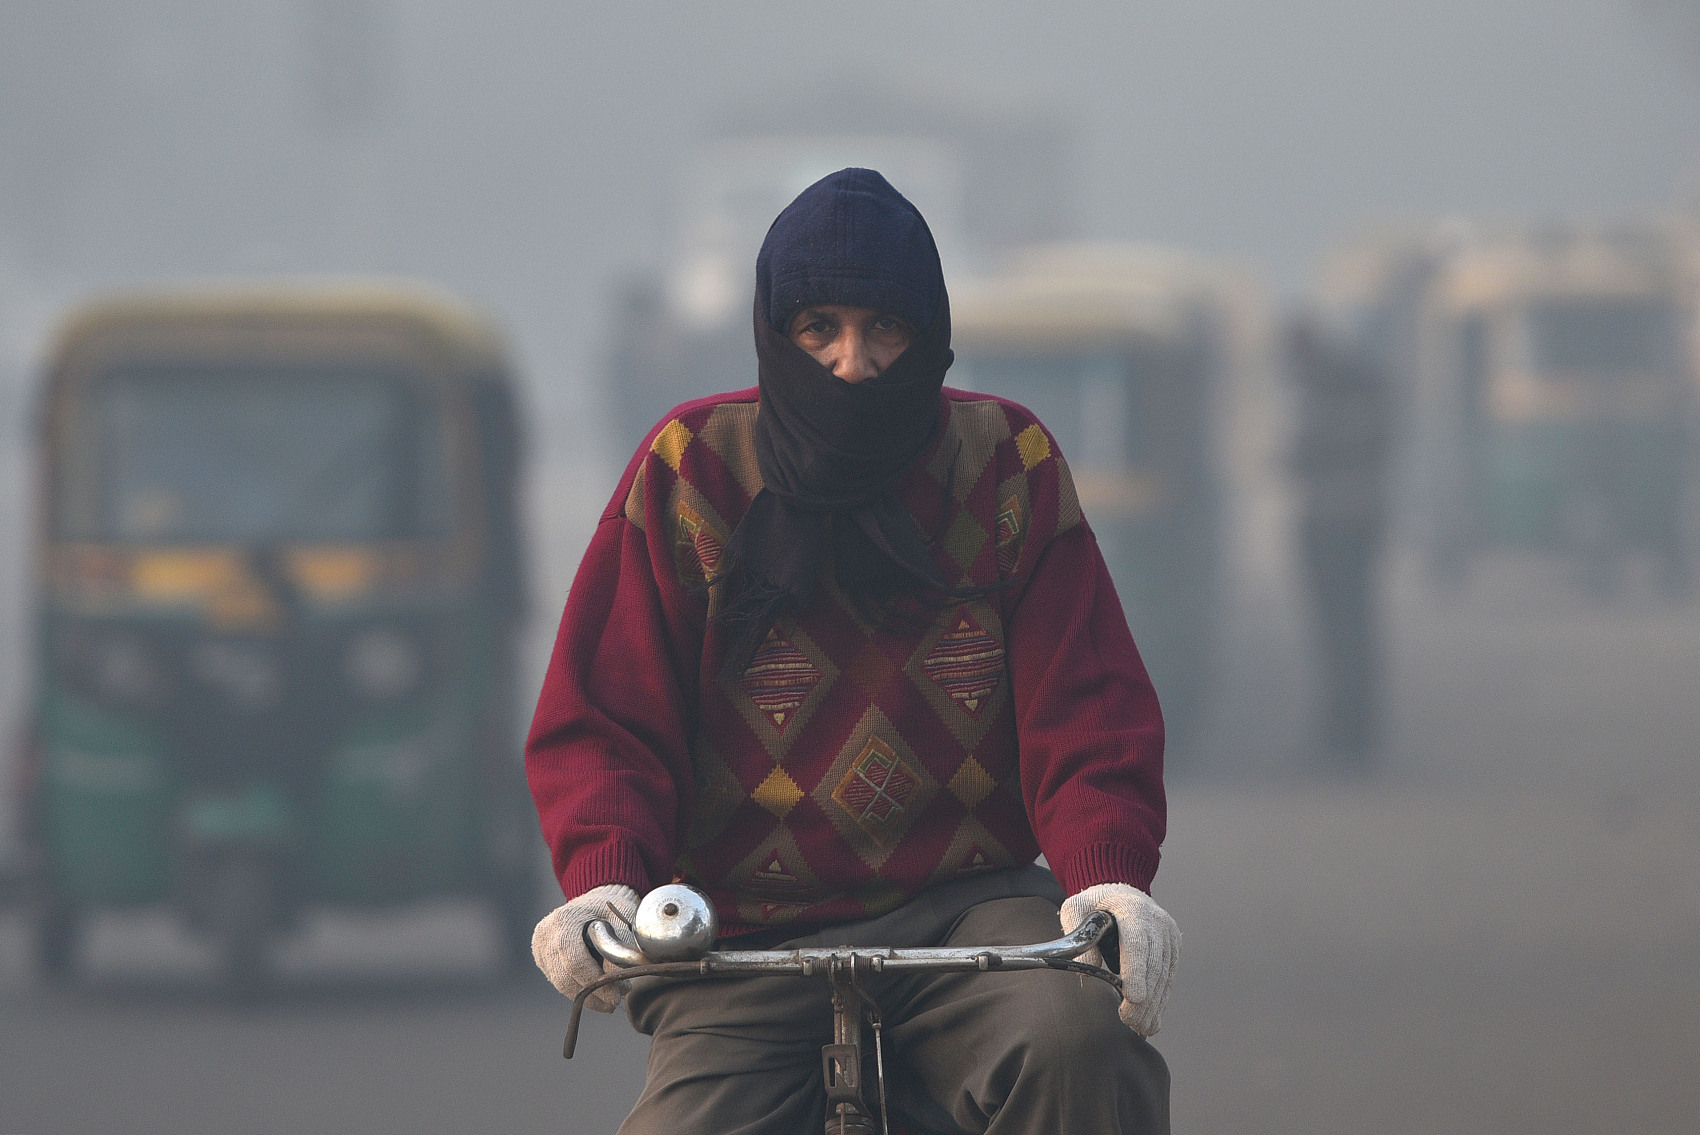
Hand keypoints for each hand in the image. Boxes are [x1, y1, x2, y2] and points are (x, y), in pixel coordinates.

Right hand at [531, 883, 640, 1011]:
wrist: (595, 901)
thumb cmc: (611, 907)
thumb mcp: (623, 918)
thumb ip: (621, 945)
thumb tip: (620, 978)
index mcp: (564, 919)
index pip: (575, 960)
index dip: (594, 982)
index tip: (615, 996)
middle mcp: (546, 933)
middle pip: (565, 976)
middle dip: (591, 994)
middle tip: (615, 1001)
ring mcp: (541, 947)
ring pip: (561, 983)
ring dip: (587, 996)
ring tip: (610, 998)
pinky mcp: (542, 958)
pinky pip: (559, 981)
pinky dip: (578, 990)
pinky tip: (597, 991)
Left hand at [1060, 882, 1179, 1036]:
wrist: (1119, 891)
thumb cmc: (1094, 903)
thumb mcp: (1076, 909)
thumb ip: (1078, 936)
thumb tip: (1086, 969)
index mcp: (1132, 909)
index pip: (1137, 942)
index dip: (1137, 971)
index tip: (1134, 998)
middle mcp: (1156, 922)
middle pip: (1153, 964)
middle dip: (1144, 997)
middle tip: (1131, 1022)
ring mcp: (1168, 935)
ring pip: (1164, 975)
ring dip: (1154, 1005)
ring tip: (1141, 1028)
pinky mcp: (1172, 948)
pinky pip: (1168, 977)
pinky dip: (1160, 1000)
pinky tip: (1151, 1020)